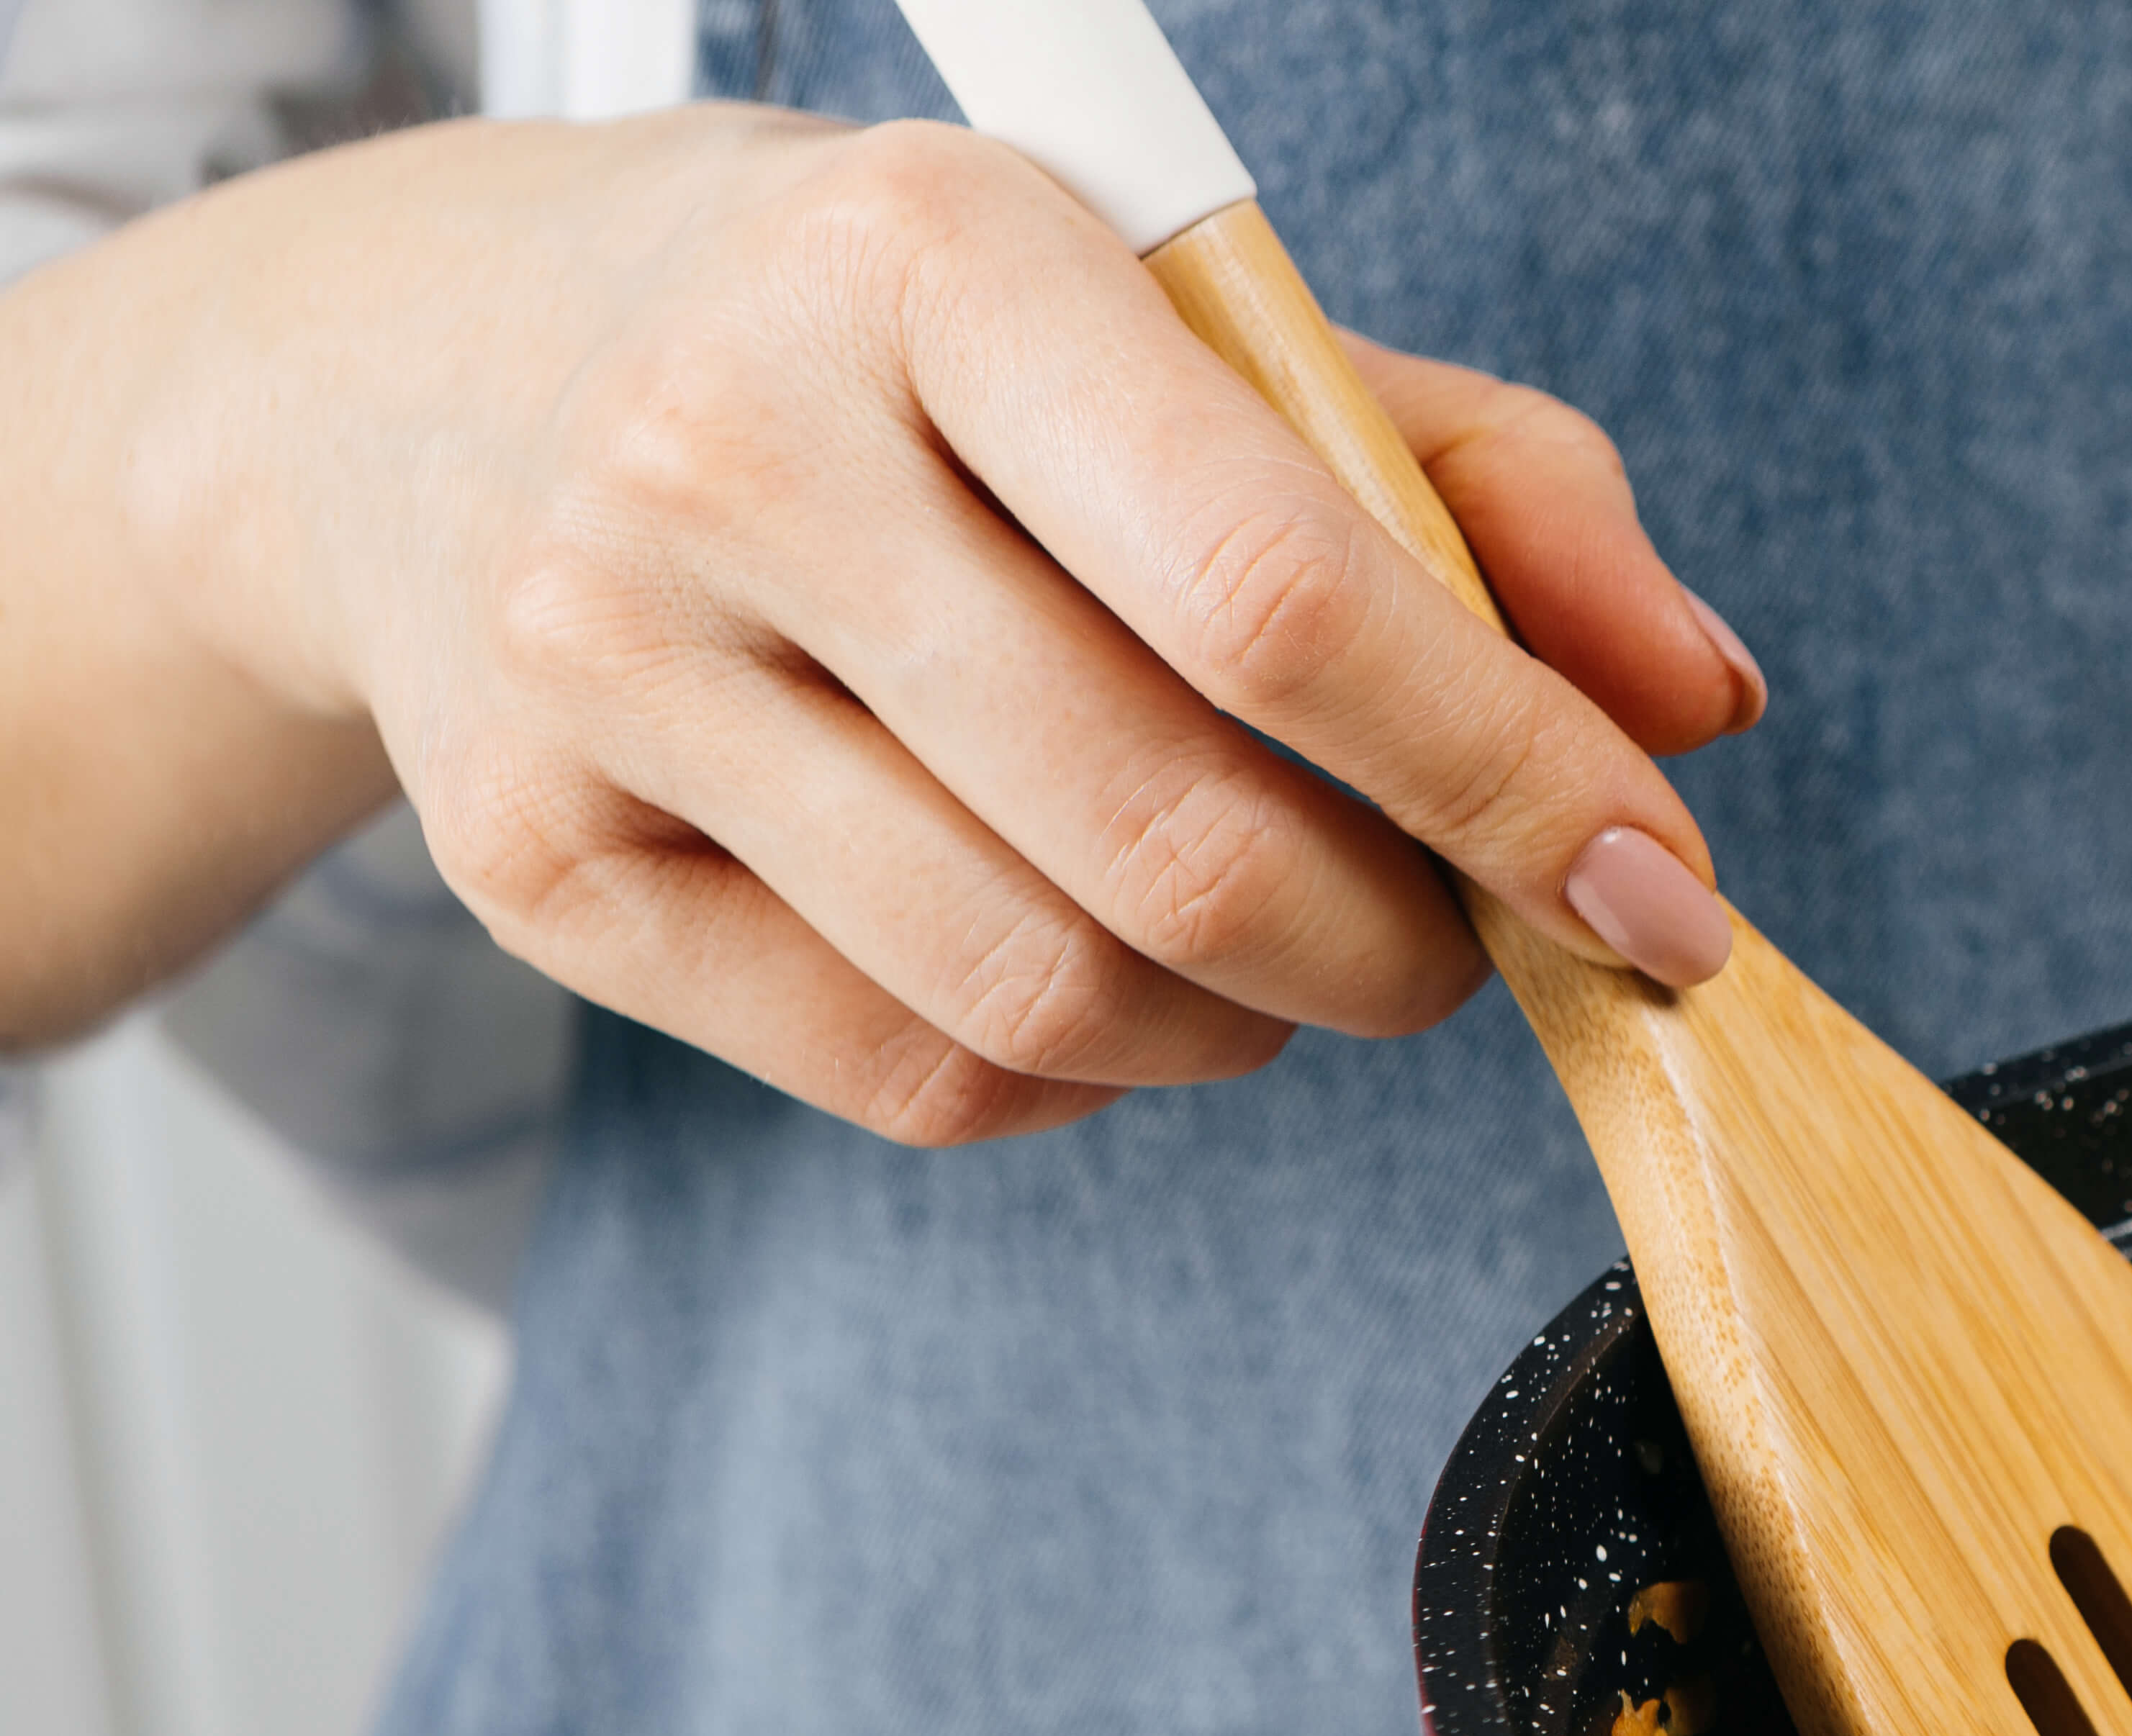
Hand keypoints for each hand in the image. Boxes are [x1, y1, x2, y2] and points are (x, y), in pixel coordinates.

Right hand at [10, 108, 1755, 1138]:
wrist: (428, 370)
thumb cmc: (892, 346)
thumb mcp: (1187, 320)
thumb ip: (1482, 486)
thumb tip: (1695, 703)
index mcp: (929, 257)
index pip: (1285, 597)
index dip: (1514, 784)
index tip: (1657, 889)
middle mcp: (729, 447)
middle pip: (1179, 841)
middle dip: (1405, 945)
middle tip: (1464, 935)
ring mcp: (603, 665)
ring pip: (1054, 993)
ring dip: (1254, 1027)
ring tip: (1288, 945)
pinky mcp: (540, 864)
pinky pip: (919, 1074)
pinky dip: (1082, 1074)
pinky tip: (1101, 963)